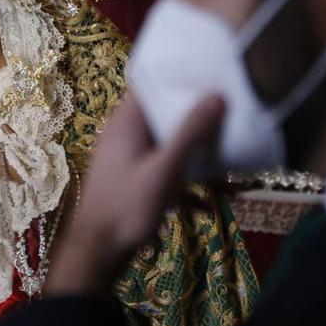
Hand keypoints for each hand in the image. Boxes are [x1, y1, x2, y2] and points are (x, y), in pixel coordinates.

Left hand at [46, 92, 224, 295]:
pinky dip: (181, 180)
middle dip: (192, 117)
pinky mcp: (130, 179)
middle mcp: (123, 134)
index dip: (178, 78)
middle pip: (161, 114)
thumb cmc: (128, 206)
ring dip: (190, 151)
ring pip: (164, 144)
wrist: (98, 251)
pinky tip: (205, 204)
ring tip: (223, 156)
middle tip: (227, 114)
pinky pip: (161, 169)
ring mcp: (125, 157)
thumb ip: (190, 133)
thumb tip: (216, 96)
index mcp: (127, 122)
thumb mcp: (165, 169)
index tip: (210, 74)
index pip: (151, 85)